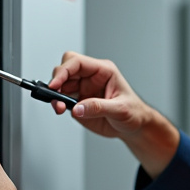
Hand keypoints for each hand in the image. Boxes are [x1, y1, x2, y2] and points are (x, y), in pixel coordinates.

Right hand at [48, 52, 179, 177]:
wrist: (134, 127)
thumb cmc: (134, 112)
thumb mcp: (120, 109)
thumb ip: (98, 108)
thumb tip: (78, 108)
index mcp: (103, 71)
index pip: (77, 62)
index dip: (64, 71)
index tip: (55, 84)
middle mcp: (91, 78)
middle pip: (65, 70)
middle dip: (57, 81)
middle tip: (56, 96)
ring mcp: (83, 89)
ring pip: (60, 85)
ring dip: (55, 95)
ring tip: (59, 107)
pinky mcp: (78, 102)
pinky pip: (61, 98)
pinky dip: (57, 103)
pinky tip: (60, 109)